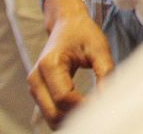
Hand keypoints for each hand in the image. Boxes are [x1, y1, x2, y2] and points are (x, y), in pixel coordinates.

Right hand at [27, 8, 114, 128]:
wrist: (67, 23)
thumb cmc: (83, 33)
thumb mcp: (99, 48)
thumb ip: (105, 72)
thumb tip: (107, 97)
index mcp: (49, 65)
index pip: (64, 98)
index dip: (84, 105)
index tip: (103, 104)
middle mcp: (36, 79)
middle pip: (53, 113)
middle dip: (77, 116)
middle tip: (100, 109)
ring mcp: (35, 87)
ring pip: (51, 117)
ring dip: (71, 118)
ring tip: (94, 108)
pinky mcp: (39, 91)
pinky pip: (51, 112)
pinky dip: (66, 115)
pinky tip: (84, 107)